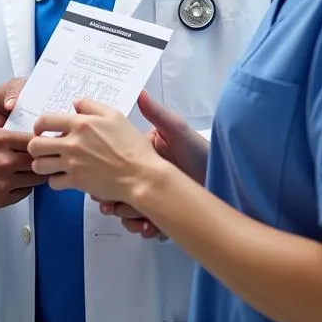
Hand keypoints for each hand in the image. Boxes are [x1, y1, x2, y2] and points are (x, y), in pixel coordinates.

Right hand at [0, 80, 43, 211]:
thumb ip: (5, 122)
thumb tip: (27, 123)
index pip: (35, 141)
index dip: (42, 141)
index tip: (44, 141)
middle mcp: (3, 162)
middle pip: (38, 161)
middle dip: (41, 157)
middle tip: (42, 155)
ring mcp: (1, 182)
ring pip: (35, 179)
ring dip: (35, 173)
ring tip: (30, 167)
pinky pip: (24, 193)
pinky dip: (25, 187)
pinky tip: (18, 179)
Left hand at [28, 98, 161, 202]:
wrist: (141, 174)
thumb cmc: (132, 146)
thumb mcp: (115, 116)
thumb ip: (92, 106)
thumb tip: (75, 103)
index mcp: (80, 123)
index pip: (45, 120)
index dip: (38, 125)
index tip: (40, 130)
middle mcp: (72, 143)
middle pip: (35, 144)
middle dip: (36, 146)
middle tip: (44, 148)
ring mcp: (72, 164)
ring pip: (39, 165)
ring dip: (42, 164)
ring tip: (51, 163)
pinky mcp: (76, 182)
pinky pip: (53, 182)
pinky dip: (55, 180)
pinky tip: (63, 176)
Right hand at [94, 94, 207, 236]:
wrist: (223, 178)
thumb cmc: (199, 150)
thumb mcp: (177, 130)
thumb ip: (157, 114)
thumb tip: (141, 94)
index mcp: (141, 154)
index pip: (112, 166)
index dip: (102, 177)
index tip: (99, 184)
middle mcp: (143, 176)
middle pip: (115, 190)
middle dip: (112, 201)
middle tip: (111, 206)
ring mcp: (152, 195)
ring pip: (127, 209)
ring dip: (128, 216)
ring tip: (137, 219)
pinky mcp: (161, 213)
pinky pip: (145, 223)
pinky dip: (144, 227)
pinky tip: (148, 227)